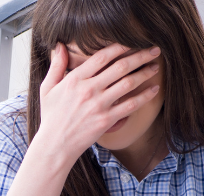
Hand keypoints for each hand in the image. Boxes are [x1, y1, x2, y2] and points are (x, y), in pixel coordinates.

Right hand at [35, 43, 162, 157]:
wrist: (55, 145)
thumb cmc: (51, 116)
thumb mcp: (47, 88)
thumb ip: (56, 66)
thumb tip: (60, 46)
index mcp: (75, 79)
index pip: (102, 56)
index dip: (120, 46)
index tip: (132, 42)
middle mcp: (88, 90)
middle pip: (120, 66)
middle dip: (140, 56)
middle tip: (153, 50)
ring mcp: (99, 105)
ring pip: (128, 83)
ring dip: (145, 73)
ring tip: (155, 67)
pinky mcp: (107, 120)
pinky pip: (131, 105)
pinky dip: (145, 96)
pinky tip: (154, 90)